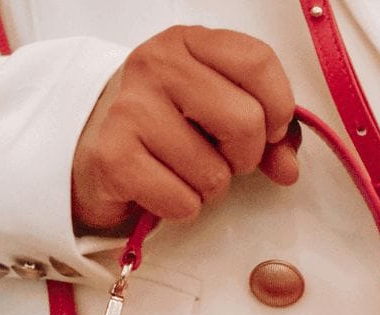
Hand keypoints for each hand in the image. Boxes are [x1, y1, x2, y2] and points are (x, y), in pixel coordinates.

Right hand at [71, 25, 300, 233]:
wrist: (91, 148)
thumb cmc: (164, 127)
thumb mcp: (216, 109)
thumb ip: (266, 130)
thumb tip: (288, 168)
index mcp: (188, 42)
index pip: (258, 61)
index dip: (279, 107)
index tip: (270, 130)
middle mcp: (156, 65)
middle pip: (245, 120)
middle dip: (246, 156)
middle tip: (223, 158)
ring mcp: (130, 109)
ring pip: (214, 170)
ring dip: (210, 187)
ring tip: (184, 172)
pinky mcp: (113, 157)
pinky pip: (182, 201)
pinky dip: (182, 207)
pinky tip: (162, 190)